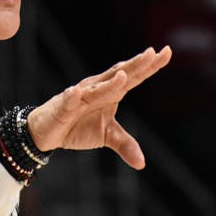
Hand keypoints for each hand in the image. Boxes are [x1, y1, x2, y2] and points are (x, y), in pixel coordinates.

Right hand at [26, 46, 170, 169]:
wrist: (48, 131)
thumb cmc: (79, 126)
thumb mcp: (107, 136)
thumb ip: (125, 144)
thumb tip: (142, 164)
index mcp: (111, 92)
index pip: (134, 77)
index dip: (149, 66)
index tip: (167, 52)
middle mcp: (97, 89)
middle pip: (119, 75)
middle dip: (135, 65)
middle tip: (151, 53)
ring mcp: (79, 96)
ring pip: (97, 88)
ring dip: (109, 83)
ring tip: (123, 75)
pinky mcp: (63, 107)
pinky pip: (68, 101)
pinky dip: (72, 96)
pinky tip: (75, 92)